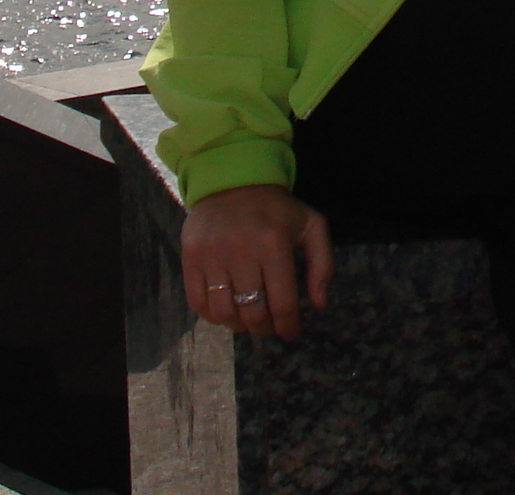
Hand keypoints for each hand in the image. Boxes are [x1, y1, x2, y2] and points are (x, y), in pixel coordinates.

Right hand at [181, 184, 332, 340]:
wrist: (233, 182)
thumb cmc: (277, 210)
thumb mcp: (312, 226)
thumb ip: (323, 264)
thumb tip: (320, 304)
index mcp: (274, 244)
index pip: (282, 302)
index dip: (288, 325)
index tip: (291, 332)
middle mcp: (241, 250)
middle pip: (252, 312)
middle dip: (265, 328)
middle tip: (270, 327)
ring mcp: (212, 255)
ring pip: (224, 312)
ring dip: (239, 325)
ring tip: (249, 321)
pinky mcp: (190, 257)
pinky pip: (198, 302)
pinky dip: (213, 316)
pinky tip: (227, 311)